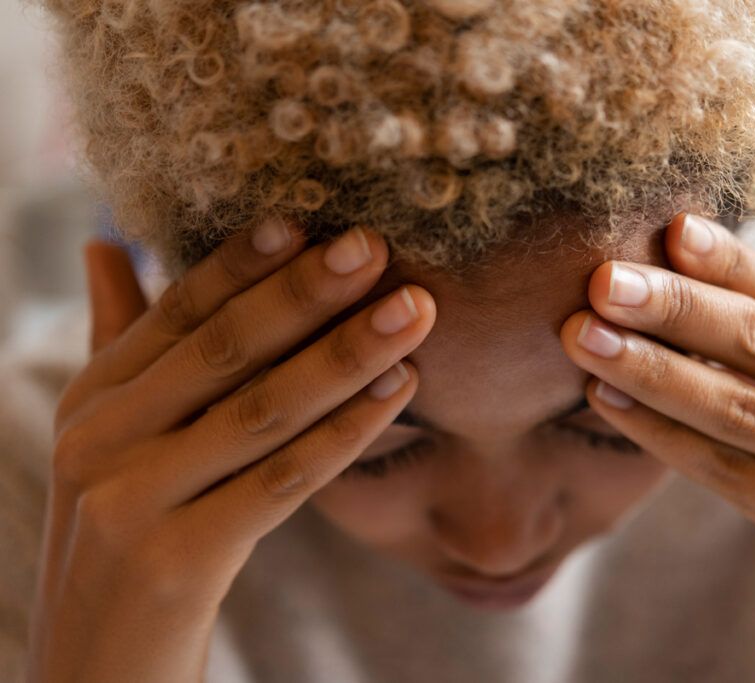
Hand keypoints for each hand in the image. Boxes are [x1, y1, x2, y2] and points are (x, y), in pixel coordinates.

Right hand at [28, 220, 434, 681]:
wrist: (98, 663)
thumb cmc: (126, 530)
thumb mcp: (111, 434)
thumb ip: (120, 339)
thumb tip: (109, 242)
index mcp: (93, 397)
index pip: (178, 311)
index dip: (244, 261)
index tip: (310, 219)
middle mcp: (101, 439)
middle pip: (224, 350)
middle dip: (307, 294)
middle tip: (377, 247)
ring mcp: (132, 499)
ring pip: (261, 410)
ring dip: (346, 355)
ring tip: (415, 311)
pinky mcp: (175, 558)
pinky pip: (281, 483)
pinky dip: (344, 432)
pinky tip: (398, 391)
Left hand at [560, 214, 754, 681]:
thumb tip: (695, 302)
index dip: (731, 261)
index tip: (667, 228)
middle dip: (676, 305)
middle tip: (602, 280)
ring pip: (741, 404)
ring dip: (653, 367)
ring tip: (584, 338)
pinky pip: (730, 472)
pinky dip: (663, 435)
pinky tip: (611, 403)